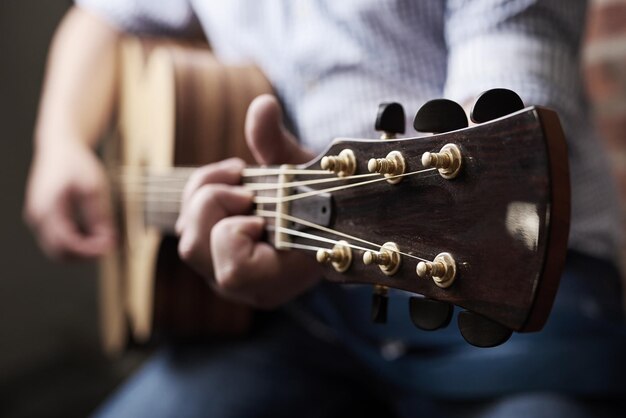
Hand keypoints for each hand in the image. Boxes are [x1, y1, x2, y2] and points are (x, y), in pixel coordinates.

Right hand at [24, 141, 114, 259]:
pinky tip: (95, 234)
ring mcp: (37, 219)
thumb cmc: (76, 163)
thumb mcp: (94, 186)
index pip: (66, 243)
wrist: (59, 147)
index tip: (110, 246)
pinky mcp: (43, 218)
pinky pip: (58, 240)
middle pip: (59, 252)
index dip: (90, 250)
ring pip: (57, 250)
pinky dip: (76, 243)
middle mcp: (37, 217)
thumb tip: (107, 239)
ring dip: (81, 250)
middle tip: (110, 245)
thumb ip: (98, 215)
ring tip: (105, 239)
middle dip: (86, 254)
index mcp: (48, 208)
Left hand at [176, 95, 321, 308]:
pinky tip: (231, 180)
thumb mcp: (305, 173)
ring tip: (240, 178)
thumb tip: (262, 106)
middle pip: (196, 248)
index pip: (234, 271)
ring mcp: (223, 272)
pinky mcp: (212, 255)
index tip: (260, 214)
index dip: (236, 235)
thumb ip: (278, 145)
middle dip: (214, 205)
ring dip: (207, 196)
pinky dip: (202, 193)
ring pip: (187, 237)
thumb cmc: (321, 200)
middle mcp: (243, 286)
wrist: (323, 217)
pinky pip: (187, 224)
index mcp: (275, 280)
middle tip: (247, 190)